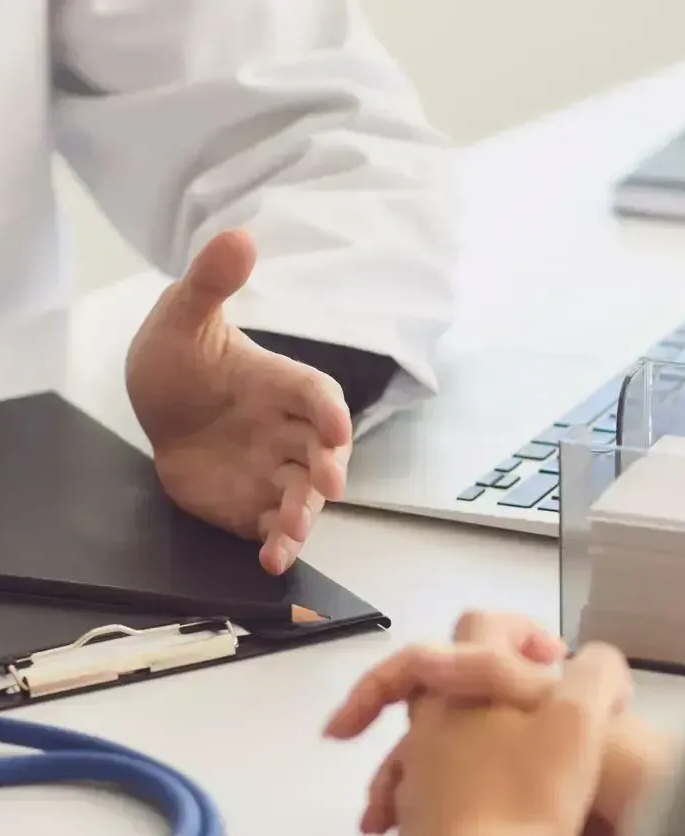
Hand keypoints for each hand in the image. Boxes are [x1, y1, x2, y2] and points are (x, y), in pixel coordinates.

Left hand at [126, 230, 352, 573]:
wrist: (160, 407)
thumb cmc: (181, 357)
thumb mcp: (184, 315)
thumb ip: (211, 283)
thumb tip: (239, 236)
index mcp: (279, 384)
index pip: (316, 395)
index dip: (328, 409)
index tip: (334, 424)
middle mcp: (286, 430)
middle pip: (321, 453)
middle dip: (326, 470)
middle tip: (326, 486)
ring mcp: (272, 471)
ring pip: (302, 496)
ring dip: (303, 517)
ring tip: (291, 534)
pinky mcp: (254, 504)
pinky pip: (272, 527)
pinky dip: (277, 545)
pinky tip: (271, 559)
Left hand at [326, 612, 630, 835]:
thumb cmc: (530, 797)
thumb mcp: (583, 721)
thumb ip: (597, 674)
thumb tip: (597, 663)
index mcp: (464, 686)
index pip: (479, 625)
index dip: (520, 628)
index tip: (554, 658)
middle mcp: (428, 722)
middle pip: (443, 679)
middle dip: (483, 686)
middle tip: (527, 710)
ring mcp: (413, 774)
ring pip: (426, 740)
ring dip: (462, 745)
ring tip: (508, 772)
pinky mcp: (410, 824)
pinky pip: (424, 796)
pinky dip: (447, 799)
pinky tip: (481, 824)